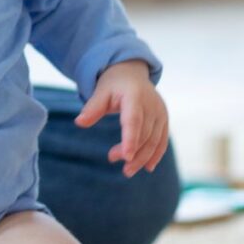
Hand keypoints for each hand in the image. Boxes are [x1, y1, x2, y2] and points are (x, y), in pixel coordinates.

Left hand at [74, 60, 168, 176]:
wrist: (132, 73)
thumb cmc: (113, 84)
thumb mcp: (100, 91)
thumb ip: (92, 108)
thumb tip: (79, 122)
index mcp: (135, 96)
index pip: (133, 120)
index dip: (130, 139)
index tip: (125, 157)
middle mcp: (151, 105)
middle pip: (144, 134)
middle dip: (131, 152)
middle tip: (113, 160)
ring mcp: (160, 112)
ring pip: (154, 140)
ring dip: (142, 157)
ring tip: (126, 170)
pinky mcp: (164, 119)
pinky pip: (162, 140)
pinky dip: (156, 154)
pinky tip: (148, 167)